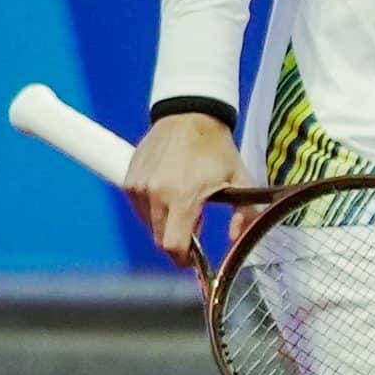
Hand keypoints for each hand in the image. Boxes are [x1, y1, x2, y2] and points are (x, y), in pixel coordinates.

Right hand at [124, 113, 247, 267]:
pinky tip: (169, 194)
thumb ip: (245, 213)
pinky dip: (153, 210)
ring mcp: (138, 187)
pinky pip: (139, 209)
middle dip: (178, 240)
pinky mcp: (129, 181)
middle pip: (160, 239)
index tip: (192, 259)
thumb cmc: (216, 148)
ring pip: (148, 225)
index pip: (173, 245)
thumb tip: (236, 240)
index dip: (183, 258)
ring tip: (184, 204)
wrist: (189, 115)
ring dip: (165, 224)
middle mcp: (155, 194)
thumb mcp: (241, 178)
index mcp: (183, 196)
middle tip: (195, 225)